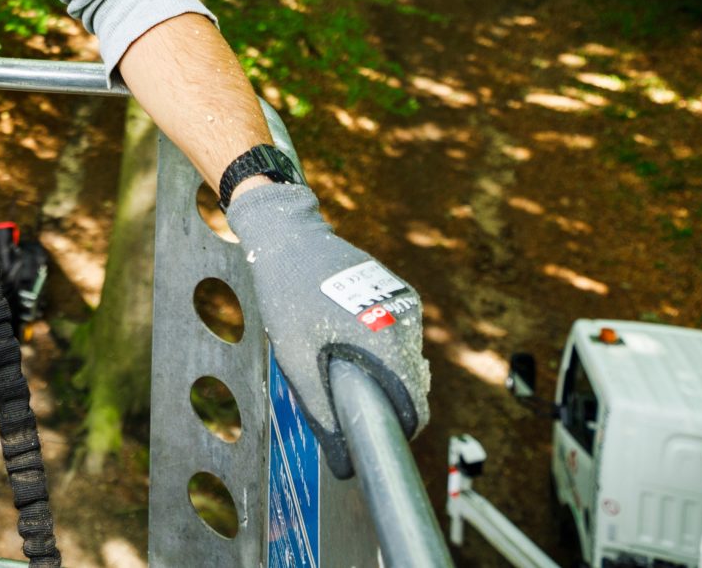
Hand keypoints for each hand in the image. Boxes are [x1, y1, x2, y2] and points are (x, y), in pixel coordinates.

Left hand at [227, 178, 427, 479]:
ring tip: (336, 356)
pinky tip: (344, 336)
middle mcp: (407, 321)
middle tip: (340, 390)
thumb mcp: (296, 360)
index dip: (394, 430)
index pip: (413, 407)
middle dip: (382, 399)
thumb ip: (322, 413)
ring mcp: (407, 304)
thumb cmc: (287, 295)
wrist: (289, 236)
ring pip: (405, 360)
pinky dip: (380, 347)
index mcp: (387, 340)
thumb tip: (342, 464)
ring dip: (380, 371)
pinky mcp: (400, 293)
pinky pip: (398, 336)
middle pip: (411, 385)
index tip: (367, 434)